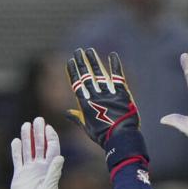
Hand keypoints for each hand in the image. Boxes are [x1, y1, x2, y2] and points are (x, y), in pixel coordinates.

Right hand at [10, 117, 63, 188]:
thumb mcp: (50, 187)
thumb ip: (54, 172)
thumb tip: (59, 156)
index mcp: (50, 169)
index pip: (52, 149)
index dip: (51, 137)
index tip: (48, 127)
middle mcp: (40, 167)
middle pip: (40, 146)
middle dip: (39, 133)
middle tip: (38, 120)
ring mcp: (29, 170)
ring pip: (28, 150)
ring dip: (28, 138)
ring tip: (26, 125)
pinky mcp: (19, 175)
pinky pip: (18, 159)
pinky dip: (17, 150)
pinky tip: (16, 140)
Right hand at [66, 48, 147, 172]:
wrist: (120, 138)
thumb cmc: (103, 136)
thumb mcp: (87, 128)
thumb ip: (77, 117)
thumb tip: (66, 113)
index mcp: (85, 105)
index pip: (77, 84)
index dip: (73, 72)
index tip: (70, 61)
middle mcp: (95, 97)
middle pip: (86, 76)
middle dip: (81, 62)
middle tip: (78, 51)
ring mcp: (108, 94)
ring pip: (99, 74)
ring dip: (94, 61)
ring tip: (89, 50)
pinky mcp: (121, 94)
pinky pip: (117, 77)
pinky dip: (115, 65)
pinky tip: (113, 55)